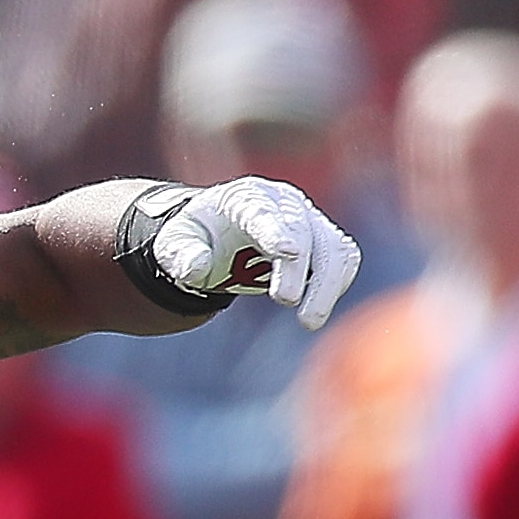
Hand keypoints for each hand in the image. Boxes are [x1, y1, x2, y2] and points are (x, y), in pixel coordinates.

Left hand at [147, 178, 359, 328]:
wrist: (219, 233)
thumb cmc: (196, 237)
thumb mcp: (175, 245)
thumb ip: (181, 255)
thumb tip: (196, 268)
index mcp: (244, 198)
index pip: (262, 211)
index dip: (275, 230)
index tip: (286, 252)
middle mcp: (282, 203)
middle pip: (303, 230)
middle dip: (298, 267)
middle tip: (285, 301)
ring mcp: (307, 219)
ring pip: (333, 246)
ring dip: (327, 284)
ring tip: (309, 321)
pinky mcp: (323, 239)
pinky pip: (343, 258)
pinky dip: (337, 282)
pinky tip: (318, 307)